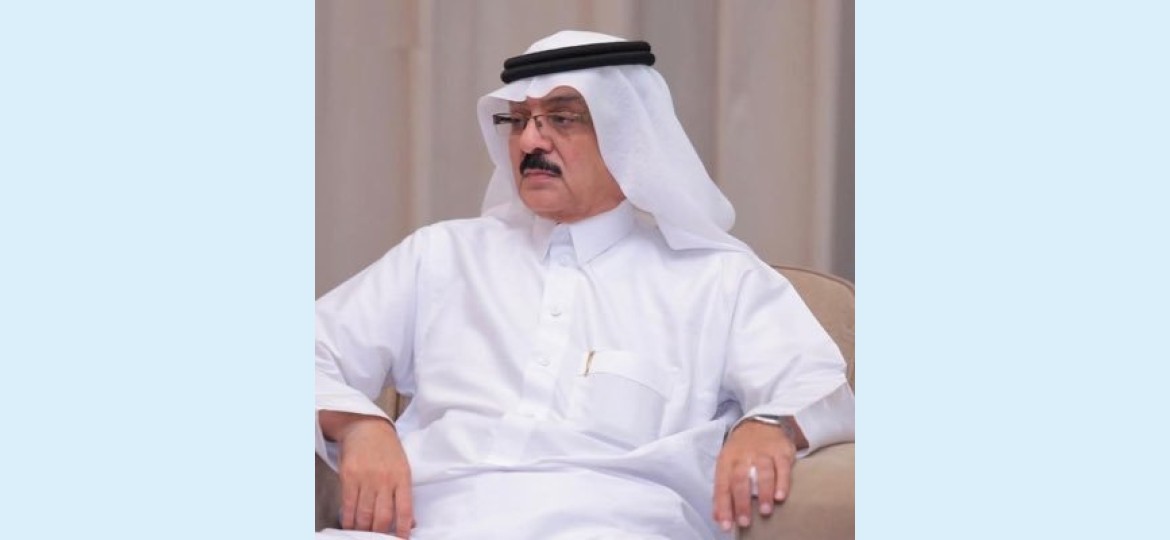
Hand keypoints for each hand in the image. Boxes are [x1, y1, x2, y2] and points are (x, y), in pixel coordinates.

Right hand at [334, 416, 413, 537]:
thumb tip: (411, 522)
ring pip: (364, 514)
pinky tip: (350, 525)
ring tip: (363, 535)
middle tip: (378, 538)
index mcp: (402, 477)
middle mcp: (384, 479)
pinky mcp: (348, 476)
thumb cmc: (387, 450)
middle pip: (383, 516)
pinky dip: (349, 519)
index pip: (405, 509)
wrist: (366, 427)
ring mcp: (366, 478)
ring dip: (363, 529)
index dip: (403, 528)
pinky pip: (348, 505)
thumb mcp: (402, 467)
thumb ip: (404, 493)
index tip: (402, 539)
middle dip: (380, 533)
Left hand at [712, 420, 796, 531]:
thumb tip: (718, 518)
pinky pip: (782, 467)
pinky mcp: (781, 451)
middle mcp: (743, 456)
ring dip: (763, 493)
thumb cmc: (742, 451)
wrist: (762, 422)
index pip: (722, 485)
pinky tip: (781, 497)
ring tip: (765, 511)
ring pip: (762, 472)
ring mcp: (762, 452)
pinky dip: (782, 482)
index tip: (726, 525)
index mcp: (726, 461)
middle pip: (740, 480)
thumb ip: (724, 491)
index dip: (723, 506)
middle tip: (745, 522)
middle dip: (742, 502)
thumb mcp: (728, 465)